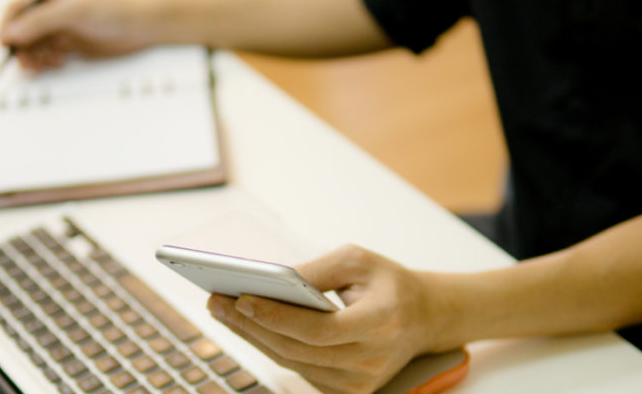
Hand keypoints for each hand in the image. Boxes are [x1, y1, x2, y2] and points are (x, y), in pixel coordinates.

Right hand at [0, 0, 149, 70]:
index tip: (4, 44)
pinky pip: (47, 55)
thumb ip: (39, 22)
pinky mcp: (68, 44)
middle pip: (22, 31)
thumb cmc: (112, 9)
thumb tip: (10, 33)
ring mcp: (59, 28)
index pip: (16, 9)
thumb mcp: (72, 12)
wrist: (139, 27)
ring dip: (34, 56)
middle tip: (26, 61)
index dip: (7, 26)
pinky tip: (57, 62)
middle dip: (21, 47)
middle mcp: (51, 10)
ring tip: (42, 64)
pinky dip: (47, 62)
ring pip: (33, 45)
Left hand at [207, 244, 445, 393]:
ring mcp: (360, 383)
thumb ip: (315, 270)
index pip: (319, 330)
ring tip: (223, 310)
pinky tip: (247, 326)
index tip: (241, 297)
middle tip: (216, 300)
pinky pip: (299, 369)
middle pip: (298, 349)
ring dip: (253, 336)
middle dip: (252, 325)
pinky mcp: (347, 391)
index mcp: (382, 323)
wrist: (425, 318)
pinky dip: (271, 346)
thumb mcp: (358, 260)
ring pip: (292, 363)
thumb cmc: (389, 284)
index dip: (277, 316)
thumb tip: (268, 280)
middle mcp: (372, 361)